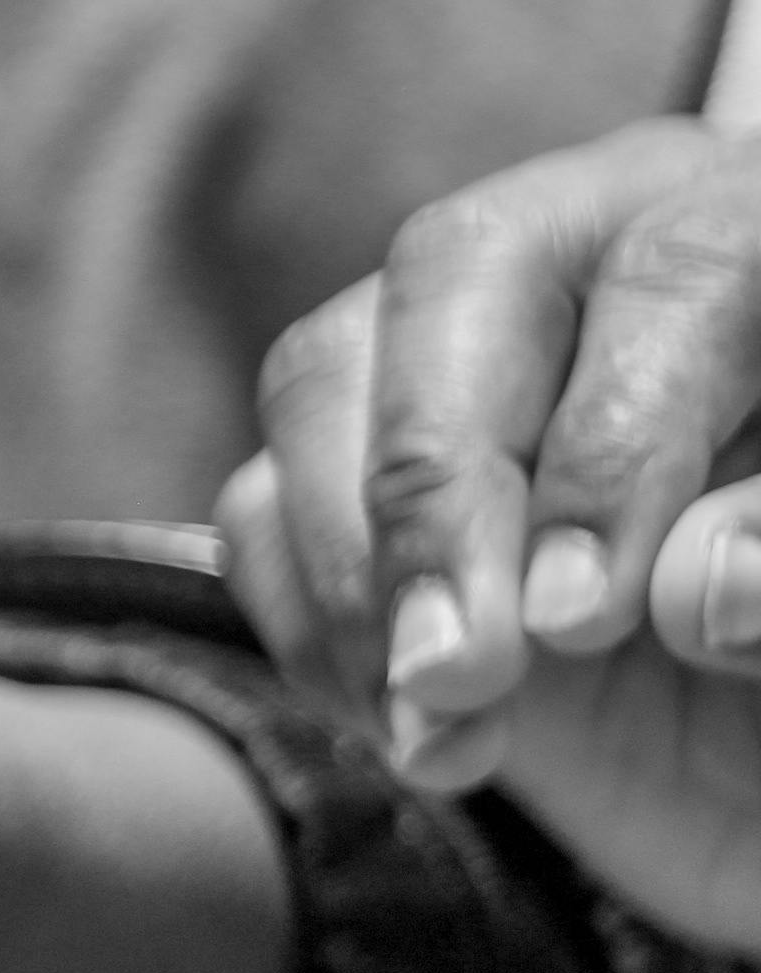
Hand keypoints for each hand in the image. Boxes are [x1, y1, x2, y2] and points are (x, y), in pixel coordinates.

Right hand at [226, 119, 760, 944]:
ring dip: (357, 569)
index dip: (617, 446)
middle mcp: (595, 262)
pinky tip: (413, 728)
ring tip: (440, 718)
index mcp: (749, 245)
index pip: (671, 280)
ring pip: (322, 377)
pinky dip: (310, 629)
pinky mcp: (350, 478)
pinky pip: (260, 507)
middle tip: (459, 665)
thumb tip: (689, 591)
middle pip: (453, 280)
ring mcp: (453, 363)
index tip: (588, 617)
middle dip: (437, 485)